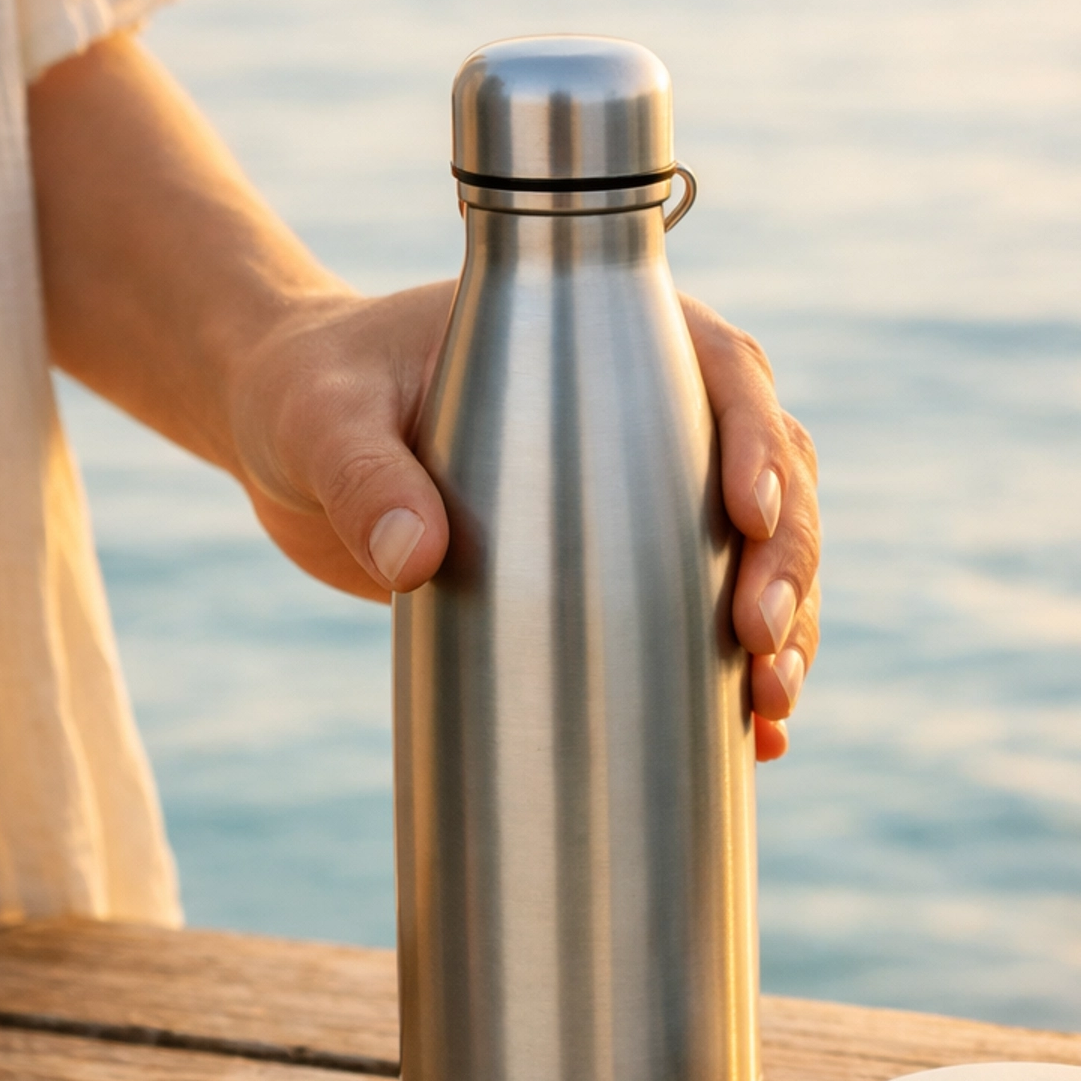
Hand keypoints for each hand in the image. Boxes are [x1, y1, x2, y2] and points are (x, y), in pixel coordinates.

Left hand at [230, 287, 819, 761]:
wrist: (293, 440)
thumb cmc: (313, 393)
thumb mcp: (323, 417)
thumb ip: (363, 473)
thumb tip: (416, 560)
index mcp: (606, 338)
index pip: (724, 372)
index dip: (759, 443)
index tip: (749, 517)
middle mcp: (652, 411)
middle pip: (772, 474)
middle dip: (787, 562)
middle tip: (758, 641)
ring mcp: (646, 496)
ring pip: (762, 552)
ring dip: (786, 628)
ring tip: (770, 707)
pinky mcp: (620, 571)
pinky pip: (705, 618)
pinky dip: (739, 679)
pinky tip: (756, 741)